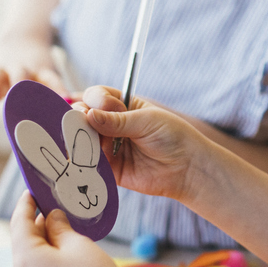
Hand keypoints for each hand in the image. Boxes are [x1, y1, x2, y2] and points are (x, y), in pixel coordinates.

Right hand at [0, 40, 65, 110]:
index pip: (51, 78)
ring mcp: (4, 71)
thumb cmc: (41, 69)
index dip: (58, 88)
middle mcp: (22, 69)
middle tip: (20, 94)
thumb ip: (60, 92)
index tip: (65, 99)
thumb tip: (75, 109)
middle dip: (20, 83)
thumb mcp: (52, 75)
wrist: (22, 43)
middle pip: (20, 73)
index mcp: (41, 70)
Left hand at [8, 191, 143, 266]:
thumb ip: (58, 228)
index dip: (25, 206)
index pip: (19, 224)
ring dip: (39, 256)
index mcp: (26, 260)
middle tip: (52, 216)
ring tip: (62, 246)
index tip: (31, 194)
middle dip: (36, 232)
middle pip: (22, 249)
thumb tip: (50, 218)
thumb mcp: (80, 244)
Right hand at [79, 85, 209, 202]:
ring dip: (80, 140)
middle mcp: (112, 125)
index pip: (97, 97)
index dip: (96, 100)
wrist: (187, 168)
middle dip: (80, 118)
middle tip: (85, 124)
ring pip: (84, 140)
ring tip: (85, 143)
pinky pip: (90, 164)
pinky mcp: (110, 169)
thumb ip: (116, 120)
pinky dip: (84, 162)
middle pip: (84, 117)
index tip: (107, 106)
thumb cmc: (173, 137)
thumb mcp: (146, 121)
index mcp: (122, 106)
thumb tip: (87, 115)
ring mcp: (109, 147)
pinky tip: (84, 160)